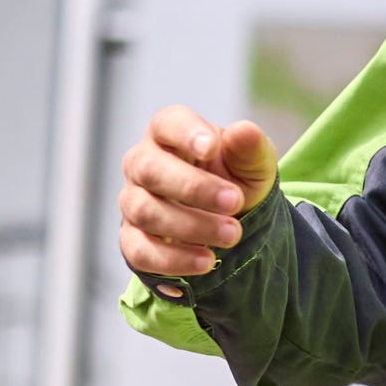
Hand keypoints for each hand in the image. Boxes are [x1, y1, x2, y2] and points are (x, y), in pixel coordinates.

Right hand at [118, 105, 276, 279]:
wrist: (229, 221)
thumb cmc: (234, 180)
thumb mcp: (253, 165)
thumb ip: (250, 149)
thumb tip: (245, 131)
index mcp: (171, 134)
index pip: (167, 123)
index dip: (185, 133)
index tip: (211, 147)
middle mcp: (142, 164)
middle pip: (150, 169)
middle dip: (194, 188)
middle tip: (235, 202)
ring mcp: (133, 202)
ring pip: (145, 211)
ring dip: (190, 226)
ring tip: (232, 234)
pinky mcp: (132, 238)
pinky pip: (139, 251)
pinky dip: (173, 259)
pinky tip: (206, 261)